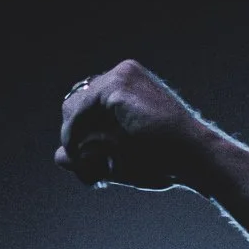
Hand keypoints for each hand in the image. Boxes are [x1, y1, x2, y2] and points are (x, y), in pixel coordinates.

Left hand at [55, 60, 212, 190]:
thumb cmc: (164, 161)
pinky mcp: (117, 88)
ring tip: (92, 172)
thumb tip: (58, 156)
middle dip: (74, 140)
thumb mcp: (120, 159)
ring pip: (72, 110)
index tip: (94, 171)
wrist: (191, 158)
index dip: (81, 139)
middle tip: (91, 174)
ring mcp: (120, 77)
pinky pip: (78, 114)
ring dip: (74, 144)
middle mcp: (123, 74)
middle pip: (73, 105)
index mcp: (128, 87)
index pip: (86, 108)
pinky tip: (84, 160)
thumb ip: (88, 155)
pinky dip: (74, 138)